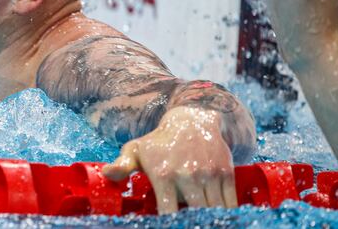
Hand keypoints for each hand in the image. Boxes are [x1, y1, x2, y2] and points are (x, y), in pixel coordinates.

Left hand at [102, 106, 236, 213]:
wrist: (192, 119)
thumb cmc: (160, 141)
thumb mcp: (136, 149)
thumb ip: (122, 165)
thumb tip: (106, 174)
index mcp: (163, 175)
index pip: (168, 212)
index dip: (169, 224)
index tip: (169, 225)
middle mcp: (187, 175)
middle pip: (195, 215)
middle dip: (192, 223)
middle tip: (187, 224)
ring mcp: (208, 175)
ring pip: (214, 211)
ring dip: (210, 219)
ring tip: (201, 220)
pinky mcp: (226, 173)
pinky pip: (230, 204)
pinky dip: (227, 214)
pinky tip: (218, 217)